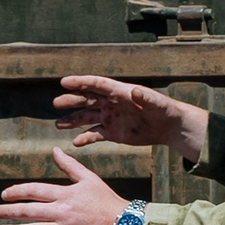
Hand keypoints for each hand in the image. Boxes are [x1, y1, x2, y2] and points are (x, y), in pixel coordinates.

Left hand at [0, 149, 131, 224]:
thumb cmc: (106, 200)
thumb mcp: (89, 179)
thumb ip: (69, 165)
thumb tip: (55, 150)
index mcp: (65, 194)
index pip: (34, 190)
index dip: (16, 192)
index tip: (4, 195)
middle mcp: (62, 212)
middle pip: (29, 211)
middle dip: (9, 211)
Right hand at [53, 76, 200, 152]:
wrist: (168, 126)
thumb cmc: (163, 109)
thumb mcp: (156, 102)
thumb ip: (145, 97)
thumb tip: (136, 91)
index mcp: (119, 92)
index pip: (96, 84)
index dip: (80, 82)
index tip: (64, 82)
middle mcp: (111, 103)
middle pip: (87, 100)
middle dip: (72, 101)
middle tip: (56, 103)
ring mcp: (110, 117)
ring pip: (87, 118)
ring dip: (73, 120)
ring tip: (59, 124)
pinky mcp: (112, 132)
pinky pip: (95, 134)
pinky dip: (85, 138)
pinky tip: (76, 142)